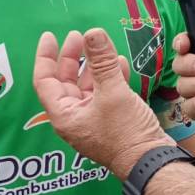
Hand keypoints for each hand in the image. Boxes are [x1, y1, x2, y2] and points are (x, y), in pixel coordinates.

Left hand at [33, 28, 169, 177]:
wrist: (150, 162)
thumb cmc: (126, 132)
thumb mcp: (112, 92)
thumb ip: (101, 61)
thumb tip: (93, 33)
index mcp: (64, 115)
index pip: (45, 81)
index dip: (45, 57)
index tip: (50, 36)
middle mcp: (74, 118)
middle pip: (66, 81)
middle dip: (72, 57)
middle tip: (79, 36)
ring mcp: (92, 120)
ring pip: (87, 86)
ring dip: (94, 66)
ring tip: (103, 48)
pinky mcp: (110, 121)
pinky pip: (104, 94)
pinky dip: (110, 78)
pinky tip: (120, 64)